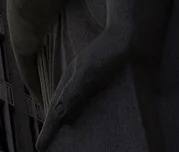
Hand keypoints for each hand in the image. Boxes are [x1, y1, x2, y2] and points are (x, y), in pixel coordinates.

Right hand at [36, 27, 133, 150]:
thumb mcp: (88, 74)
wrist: (137, 37)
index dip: (49, 129)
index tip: (41, 148)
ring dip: (84, 129)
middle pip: (69, 113)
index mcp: (70, 81)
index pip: (56, 110)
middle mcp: (82, 86)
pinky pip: (104, 111)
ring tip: (84, 146)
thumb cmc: (110, 51)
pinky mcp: (114, 90)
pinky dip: (102, 122)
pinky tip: (108, 133)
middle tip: (58, 148)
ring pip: (86, 113)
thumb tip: (59, 120)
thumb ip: (72, 96)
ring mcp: (98, 88)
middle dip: (63, 131)